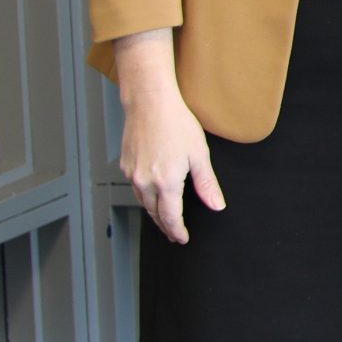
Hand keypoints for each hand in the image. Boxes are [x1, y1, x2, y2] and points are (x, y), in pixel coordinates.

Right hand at [113, 32, 224, 244]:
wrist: (150, 103)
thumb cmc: (176, 123)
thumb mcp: (199, 155)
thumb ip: (207, 184)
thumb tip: (216, 205)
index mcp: (165, 183)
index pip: (170, 217)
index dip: (177, 231)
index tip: (182, 238)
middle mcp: (144, 182)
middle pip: (154, 213)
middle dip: (165, 225)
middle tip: (174, 233)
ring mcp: (132, 174)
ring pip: (142, 202)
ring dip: (154, 213)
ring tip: (164, 218)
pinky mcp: (125, 165)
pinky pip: (135, 188)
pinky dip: (144, 197)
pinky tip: (152, 195)